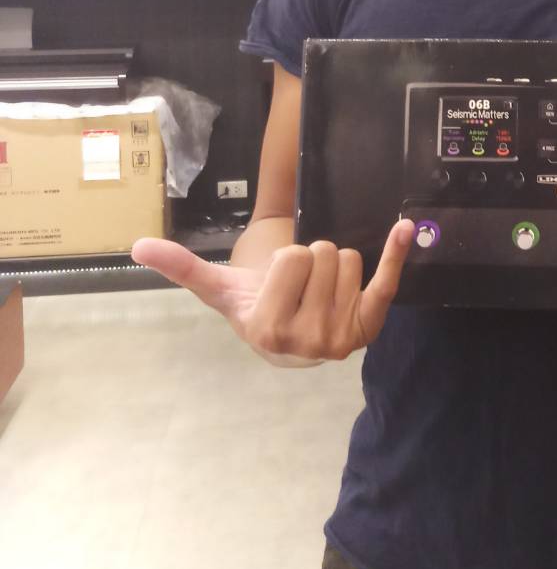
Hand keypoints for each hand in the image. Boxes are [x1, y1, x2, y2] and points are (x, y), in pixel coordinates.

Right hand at [130, 224, 413, 363]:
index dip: (286, 260)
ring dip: (334, 265)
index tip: (277, 283)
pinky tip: (404, 228)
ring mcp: (342, 338)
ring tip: (316, 290)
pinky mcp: (369, 328)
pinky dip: (396, 254)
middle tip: (298, 286)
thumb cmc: (253, 307)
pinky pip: (388, 282)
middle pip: (325, 253)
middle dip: (310, 260)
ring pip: (350, 258)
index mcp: (268, 330)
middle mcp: (308, 341)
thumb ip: (182, 268)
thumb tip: (139, 246)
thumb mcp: (219, 290)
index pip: (295, 257)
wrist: (284, 339)